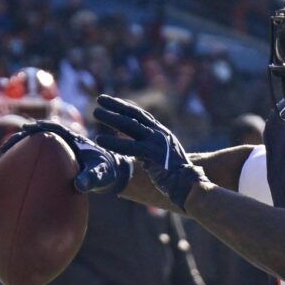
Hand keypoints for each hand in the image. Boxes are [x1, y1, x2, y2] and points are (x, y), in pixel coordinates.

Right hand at [4, 121, 131, 195]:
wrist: (112, 173)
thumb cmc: (108, 171)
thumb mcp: (101, 174)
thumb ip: (93, 178)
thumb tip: (80, 185)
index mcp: (73, 138)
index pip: (52, 128)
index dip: (37, 129)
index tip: (25, 131)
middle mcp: (63, 141)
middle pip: (37, 136)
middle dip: (20, 139)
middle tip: (4, 147)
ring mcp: (59, 150)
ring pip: (36, 146)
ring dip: (20, 149)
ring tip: (4, 156)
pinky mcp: (57, 160)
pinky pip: (39, 158)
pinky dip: (27, 160)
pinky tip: (15, 171)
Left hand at [91, 95, 202, 209]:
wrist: (188, 185)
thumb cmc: (176, 175)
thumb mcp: (165, 155)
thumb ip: (153, 148)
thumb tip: (140, 149)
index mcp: (162, 132)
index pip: (141, 115)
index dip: (125, 106)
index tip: (112, 101)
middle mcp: (159, 133)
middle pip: (134, 115)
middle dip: (115, 106)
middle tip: (99, 100)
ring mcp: (156, 142)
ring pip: (130, 126)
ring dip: (111, 118)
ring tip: (95, 113)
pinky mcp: (152, 155)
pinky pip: (129, 147)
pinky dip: (114, 143)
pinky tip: (99, 139)